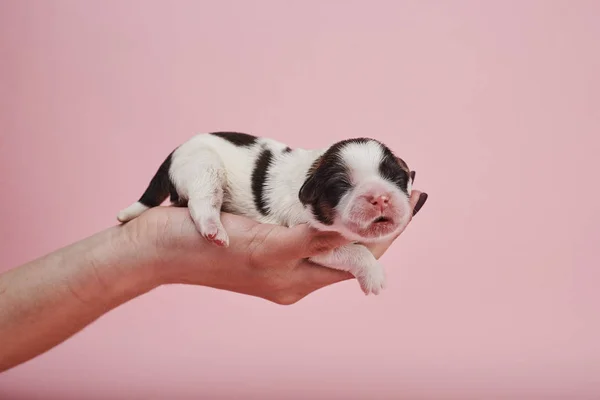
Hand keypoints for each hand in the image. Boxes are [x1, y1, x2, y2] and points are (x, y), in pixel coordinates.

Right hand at [124, 189, 426, 304]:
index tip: (415, 199)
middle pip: (350, 250)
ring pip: (332, 240)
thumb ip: (309, 240)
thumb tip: (353, 232)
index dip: (390, 230)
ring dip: (357, 218)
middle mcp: (294, 276)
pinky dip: (329, 215)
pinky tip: (336, 201)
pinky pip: (309, 232)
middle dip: (379, 223)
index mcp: (298, 281)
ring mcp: (280, 262)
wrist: (158, 249)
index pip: (359, 258)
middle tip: (405, 190)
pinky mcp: (265, 247)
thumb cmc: (203, 248)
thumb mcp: (263, 244)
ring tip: (380, 193)